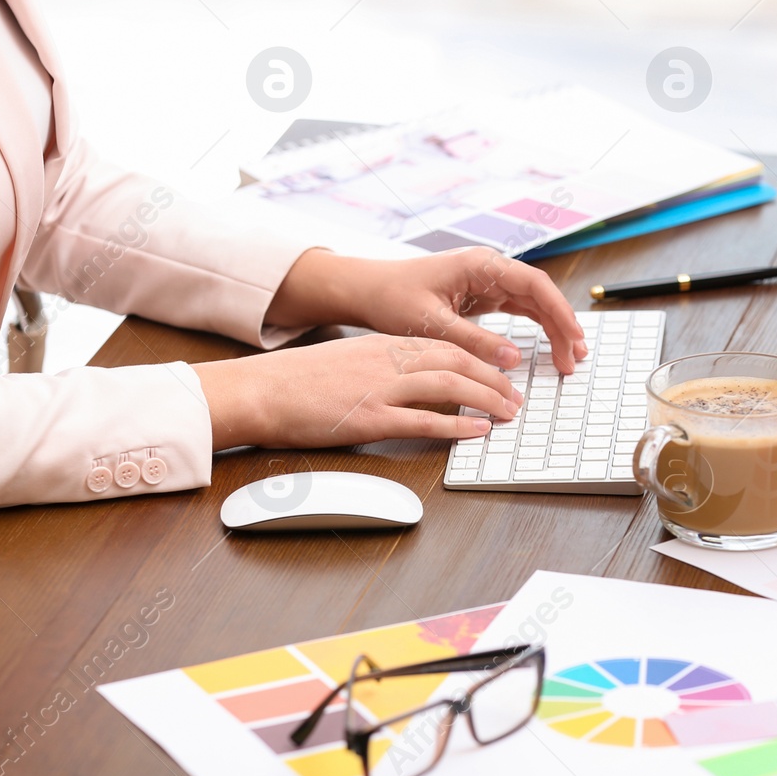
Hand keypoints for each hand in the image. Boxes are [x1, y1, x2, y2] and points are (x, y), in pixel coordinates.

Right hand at [193, 334, 521, 448]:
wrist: (260, 390)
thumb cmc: (297, 381)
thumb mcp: (347, 361)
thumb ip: (381, 367)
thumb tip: (411, 381)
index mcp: (383, 345)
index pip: (445, 344)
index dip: (480, 359)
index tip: (500, 372)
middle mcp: (388, 360)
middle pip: (457, 361)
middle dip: (494, 378)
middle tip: (516, 396)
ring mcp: (381, 388)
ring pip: (450, 385)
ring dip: (487, 399)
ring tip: (509, 413)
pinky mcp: (371, 418)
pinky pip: (424, 420)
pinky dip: (456, 425)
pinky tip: (476, 431)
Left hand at [267, 247, 586, 372]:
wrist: (369, 289)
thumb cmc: (392, 297)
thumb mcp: (430, 324)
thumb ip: (473, 341)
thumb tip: (512, 359)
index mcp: (480, 264)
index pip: (534, 284)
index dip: (559, 312)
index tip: (573, 338)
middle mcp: (490, 269)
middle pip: (540, 294)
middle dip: (563, 325)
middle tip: (576, 358)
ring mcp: (488, 282)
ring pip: (534, 304)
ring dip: (554, 329)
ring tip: (570, 358)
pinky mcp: (483, 297)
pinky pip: (520, 311)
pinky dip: (536, 330)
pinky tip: (549, 348)